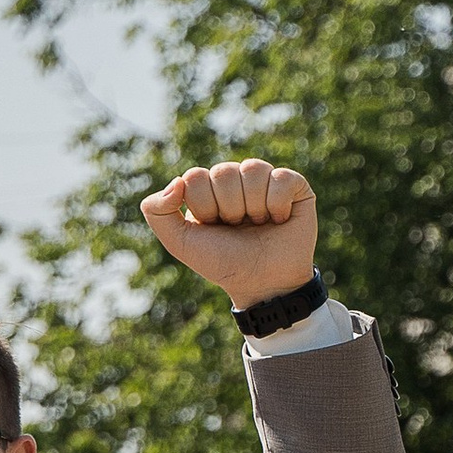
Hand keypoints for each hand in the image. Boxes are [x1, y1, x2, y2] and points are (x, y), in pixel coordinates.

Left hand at [140, 156, 315, 304]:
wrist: (263, 283)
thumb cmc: (223, 263)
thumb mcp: (180, 243)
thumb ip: (157, 212)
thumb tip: (176, 181)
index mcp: (207, 189)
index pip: (195, 177)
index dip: (204, 206)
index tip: (214, 227)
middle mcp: (236, 180)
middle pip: (223, 172)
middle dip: (228, 209)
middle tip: (237, 227)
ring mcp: (265, 181)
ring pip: (253, 169)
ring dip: (253, 207)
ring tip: (258, 224)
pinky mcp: (294, 186)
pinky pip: (281, 178)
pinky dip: (277, 205)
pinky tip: (278, 220)